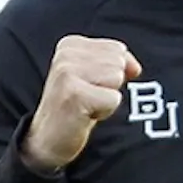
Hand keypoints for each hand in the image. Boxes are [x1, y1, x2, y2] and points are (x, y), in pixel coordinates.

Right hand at [23, 36, 141, 171]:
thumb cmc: (75, 106)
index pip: (118, 49)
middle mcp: (66, 54)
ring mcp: (67, 72)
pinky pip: (114, 99)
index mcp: (70, 44)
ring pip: (117, 79)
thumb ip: (117, 63)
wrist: (48, 138)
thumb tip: (135, 67)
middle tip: (88, 98)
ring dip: (107, 99)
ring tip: (87, 105)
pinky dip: (105, 112)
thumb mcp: (96, 76)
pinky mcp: (74, 93)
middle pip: (118, 64)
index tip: (88, 86)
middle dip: (110, 86)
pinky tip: (85, 115)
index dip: (111, 74)